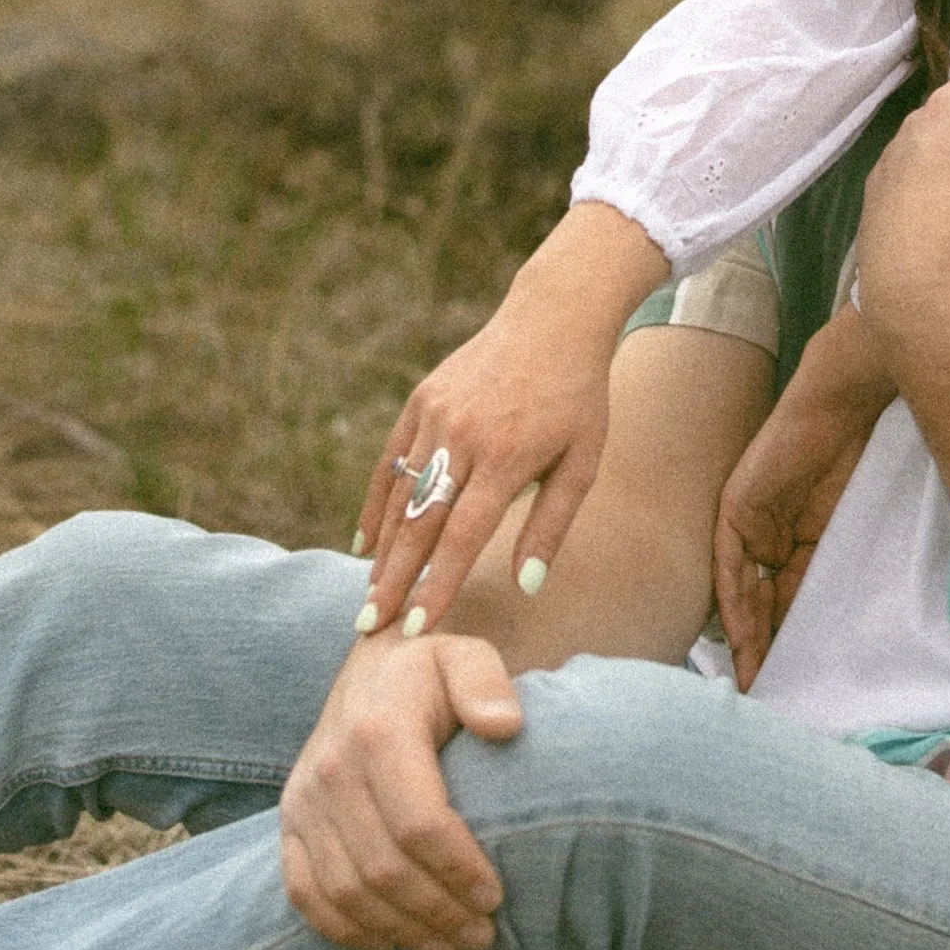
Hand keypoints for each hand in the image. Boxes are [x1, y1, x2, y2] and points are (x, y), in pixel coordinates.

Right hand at [280, 628, 524, 949]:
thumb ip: (486, 683)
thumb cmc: (430, 674)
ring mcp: (303, 800)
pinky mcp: (290, 824)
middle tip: (483, 935)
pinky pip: (305, 894)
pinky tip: (390, 944)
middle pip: (383, 868)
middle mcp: (330, 768)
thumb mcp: (466, 656)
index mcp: (377, 729)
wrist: (371, 670)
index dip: (458, 870)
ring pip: (346, 891)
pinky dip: (345, 930)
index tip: (496, 896)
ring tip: (451, 947)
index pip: (418, 823)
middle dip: (437, 912)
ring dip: (400, 931)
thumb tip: (504, 726)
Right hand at [355, 205, 662, 636]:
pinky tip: (367, 543)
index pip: (463, 538)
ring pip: (401, 495)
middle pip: (420, 523)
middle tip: (369, 628)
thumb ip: (550, 526)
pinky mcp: (421, 399)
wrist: (554, 318)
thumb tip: (525, 586)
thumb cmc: (578, 399)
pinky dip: (378, 502)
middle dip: (394, 581)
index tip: (415, 632)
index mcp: (508, 457)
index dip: (436, 587)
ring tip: (370, 597)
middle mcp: (464, 436)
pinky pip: (392, 460)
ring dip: (383, 550)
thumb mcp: (582, 462)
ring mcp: (437, 414)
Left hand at [713, 309, 892, 687]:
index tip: (788, 691)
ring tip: (753, 684)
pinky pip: (732, 566)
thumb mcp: (845, 532)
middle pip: (758, 608)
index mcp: (790, 543)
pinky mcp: (737, 508)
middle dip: (761, 654)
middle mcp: (764, 537)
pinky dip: (735, 603)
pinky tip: (740, 638)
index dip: (784, 648)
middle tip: (767, 701)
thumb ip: (829, 571)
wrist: (845, 402)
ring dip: (744, 640)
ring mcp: (747, 523)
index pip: (782, 607)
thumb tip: (837, 625)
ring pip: (740, 595)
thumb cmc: (858, 457)